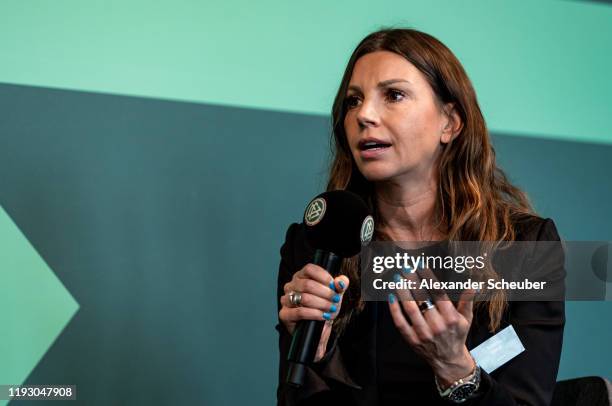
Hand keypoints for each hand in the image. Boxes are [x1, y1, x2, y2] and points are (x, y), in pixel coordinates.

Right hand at [279, 264, 348, 360]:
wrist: (318, 327)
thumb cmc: (324, 306)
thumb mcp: (335, 294)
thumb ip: (340, 285)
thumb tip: (341, 282)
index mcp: (301, 276)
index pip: (309, 269)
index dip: (323, 276)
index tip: (334, 286)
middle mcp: (291, 285)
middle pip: (308, 284)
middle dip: (325, 293)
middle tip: (335, 300)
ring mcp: (286, 299)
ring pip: (304, 298)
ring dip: (321, 304)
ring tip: (330, 309)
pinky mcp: (284, 314)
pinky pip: (299, 312)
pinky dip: (314, 314)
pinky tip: (322, 316)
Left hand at [387, 270, 475, 387]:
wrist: (448, 360)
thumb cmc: (457, 335)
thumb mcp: (466, 319)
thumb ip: (467, 301)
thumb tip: (473, 285)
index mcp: (451, 318)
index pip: (438, 293)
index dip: (428, 277)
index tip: (420, 264)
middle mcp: (437, 326)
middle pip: (423, 299)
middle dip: (413, 281)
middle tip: (405, 267)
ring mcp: (423, 334)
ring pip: (410, 309)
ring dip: (402, 292)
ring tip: (397, 278)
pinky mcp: (412, 340)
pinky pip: (400, 323)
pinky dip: (394, 310)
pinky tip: (391, 296)